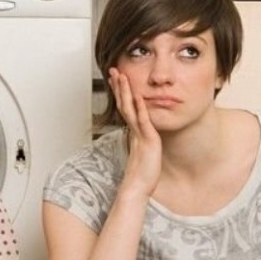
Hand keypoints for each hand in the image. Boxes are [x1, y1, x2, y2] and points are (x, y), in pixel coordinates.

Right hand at [108, 67, 161, 197]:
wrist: (137, 188)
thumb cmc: (142, 176)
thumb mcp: (143, 155)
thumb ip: (141, 144)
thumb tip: (141, 140)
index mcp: (134, 133)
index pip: (126, 108)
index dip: (120, 93)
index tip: (117, 80)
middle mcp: (134, 131)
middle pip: (124, 104)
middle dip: (119, 87)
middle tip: (114, 71)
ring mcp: (139, 135)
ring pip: (129, 108)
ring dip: (125, 91)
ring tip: (121, 76)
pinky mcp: (146, 140)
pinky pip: (142, 121)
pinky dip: (139, 108)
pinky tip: (137, 96)